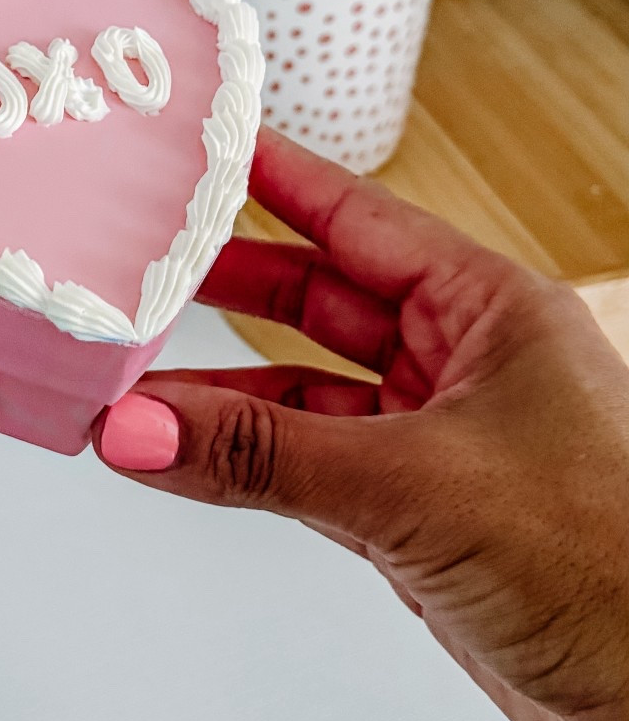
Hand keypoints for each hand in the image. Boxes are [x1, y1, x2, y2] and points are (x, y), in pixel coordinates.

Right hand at [96, 126, 628, 720]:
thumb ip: (264, 456)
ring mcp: (446, 443)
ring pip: (311, 393)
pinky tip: (195, 456)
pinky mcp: (427, 518)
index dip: (277, 181)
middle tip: (144, 267)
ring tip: (139, 385)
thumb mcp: (413, 487)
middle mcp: (470, 365)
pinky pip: (316, 465)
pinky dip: (253, 461)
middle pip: (324, 300)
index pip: (360, 217)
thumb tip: (147, 425)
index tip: (201, 151)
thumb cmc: (614, 570)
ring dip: (228, 393)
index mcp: (493, 310)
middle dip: (231, 287)